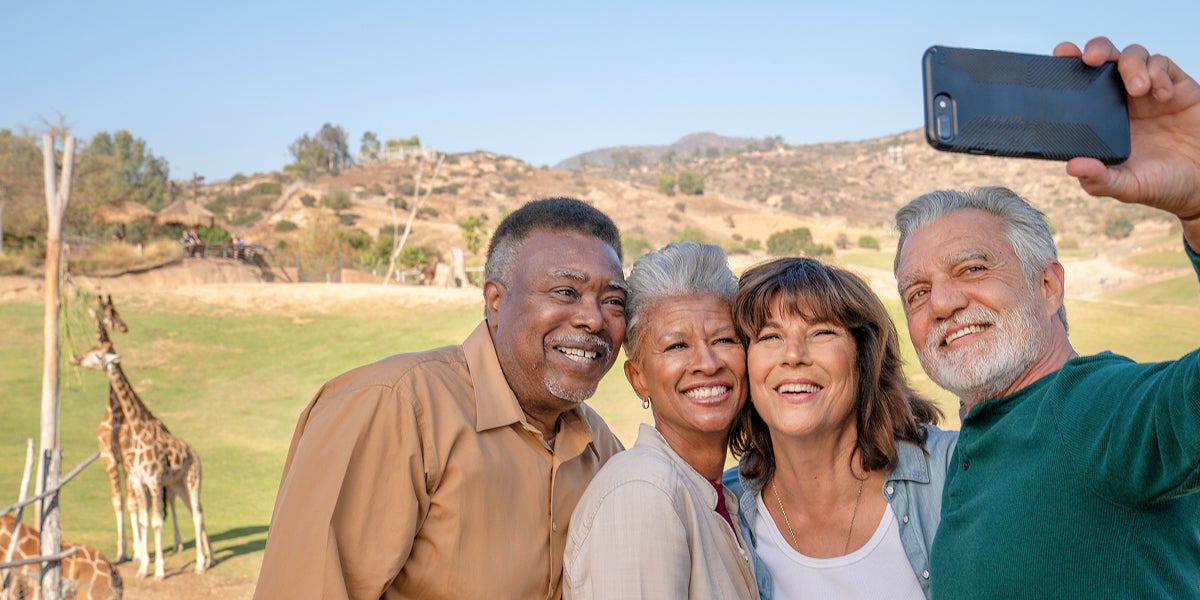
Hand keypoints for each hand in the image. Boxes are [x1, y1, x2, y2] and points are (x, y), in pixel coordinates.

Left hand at [1054, 37, 1199, 247]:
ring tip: (1139, 90)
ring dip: (1132, 65)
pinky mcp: (1177, 87)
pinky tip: (1162, 94)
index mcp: (1102, 119)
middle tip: (1093, 59)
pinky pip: (1163, 65)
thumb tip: (1072, 166)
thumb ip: (1099, 179)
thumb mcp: (1126, 186)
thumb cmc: (1159, 184)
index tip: (1060, 55)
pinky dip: (1159, 73)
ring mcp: (1150, 92)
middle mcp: (1122, 100)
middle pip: (1106, 58)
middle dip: (1098, 49)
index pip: (1081, 85)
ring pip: (1133, 56)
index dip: (1070, 66)